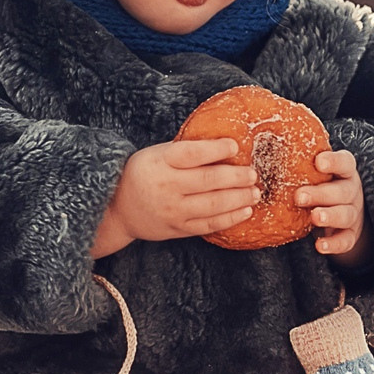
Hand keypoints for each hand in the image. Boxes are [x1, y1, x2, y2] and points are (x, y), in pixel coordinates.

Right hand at [92, 139, 259, 257]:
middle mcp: (167, 187)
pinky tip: (245, 211)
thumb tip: (225, 145)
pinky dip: (230, 218)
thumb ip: (184, 151)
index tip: (234, 146)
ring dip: (239, 198)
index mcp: (160, 162)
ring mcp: (173, 210)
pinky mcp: (178, 228)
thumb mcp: (157, 154)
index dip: (215, 149)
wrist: (118, 209)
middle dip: (236, 177)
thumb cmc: (143, 174)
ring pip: (213, 205)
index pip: (192, 154)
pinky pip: (209, 225)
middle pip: (208, 181)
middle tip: (253, 174)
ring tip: (255, 193)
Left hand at [295, 148, 371, 266]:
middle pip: (343, 191)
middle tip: (299, 196)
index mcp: (344, 171)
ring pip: (346, 214)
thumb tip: (257, 142)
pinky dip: (335, 244)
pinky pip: (346, 240)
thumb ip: (298, 160)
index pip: (345, 162)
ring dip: (330, 216)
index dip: (334, 161)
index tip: (318, 162)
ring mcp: (353, 213)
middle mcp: (351, 191)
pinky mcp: (351, 234)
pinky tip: (320, 246)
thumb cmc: (321, 183)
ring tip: (313, 217)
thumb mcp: (314, 171)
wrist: (343, 210)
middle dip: (322, 193)